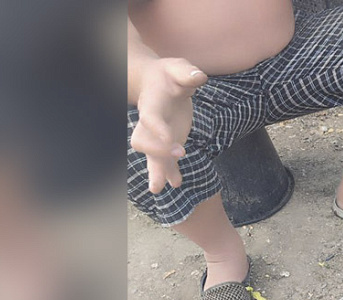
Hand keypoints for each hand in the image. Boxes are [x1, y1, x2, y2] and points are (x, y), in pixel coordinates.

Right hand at [129, 58, 207, 192]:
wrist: (158, 83)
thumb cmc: (169, 75)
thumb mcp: (178, 68)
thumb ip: (186, 72)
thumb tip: (199, 77)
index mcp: (152, 104)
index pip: (150, 119)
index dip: (158, 130)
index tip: (171, 138)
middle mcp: (150, 124)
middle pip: (143, 141)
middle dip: (157, 151)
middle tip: (180, 153)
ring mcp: (157, 137)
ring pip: (151, 157)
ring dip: (156, 172)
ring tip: (158, 189)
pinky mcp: (166, 144)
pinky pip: (164, 162)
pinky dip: (169, 173)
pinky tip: (176, 184)